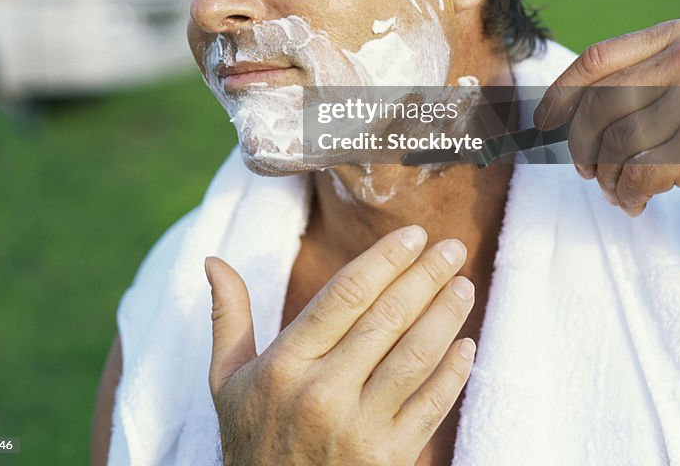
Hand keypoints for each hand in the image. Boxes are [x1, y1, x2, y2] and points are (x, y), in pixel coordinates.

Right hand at [205, 226, 475, 465]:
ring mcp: (358, 429)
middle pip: (386, 318)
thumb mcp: (227, 381)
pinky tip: (466, 344)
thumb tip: (213, 261)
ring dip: (445, 315)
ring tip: (463, 285)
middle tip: (451, 248)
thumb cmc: (251, 442)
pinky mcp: (387, 461)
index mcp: (285, 365)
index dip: (384, 259)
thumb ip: (228, 318)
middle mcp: (322, 393)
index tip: (413, 236)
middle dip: (425, 276)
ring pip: (414, 356)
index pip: (345, 294)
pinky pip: (430, 407)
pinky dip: (453, 373)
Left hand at [535, 18, 679, 214]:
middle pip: (599, 102)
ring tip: (617, 191)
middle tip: (585, 172)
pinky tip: (636, 202)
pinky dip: (627, 194)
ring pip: (615, 142)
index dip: (561, 92)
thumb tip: (560, 110)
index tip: (543, 120)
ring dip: (606, 177)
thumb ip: (640, 83)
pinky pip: (637, 173)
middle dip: (580, 144)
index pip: (598, 58)